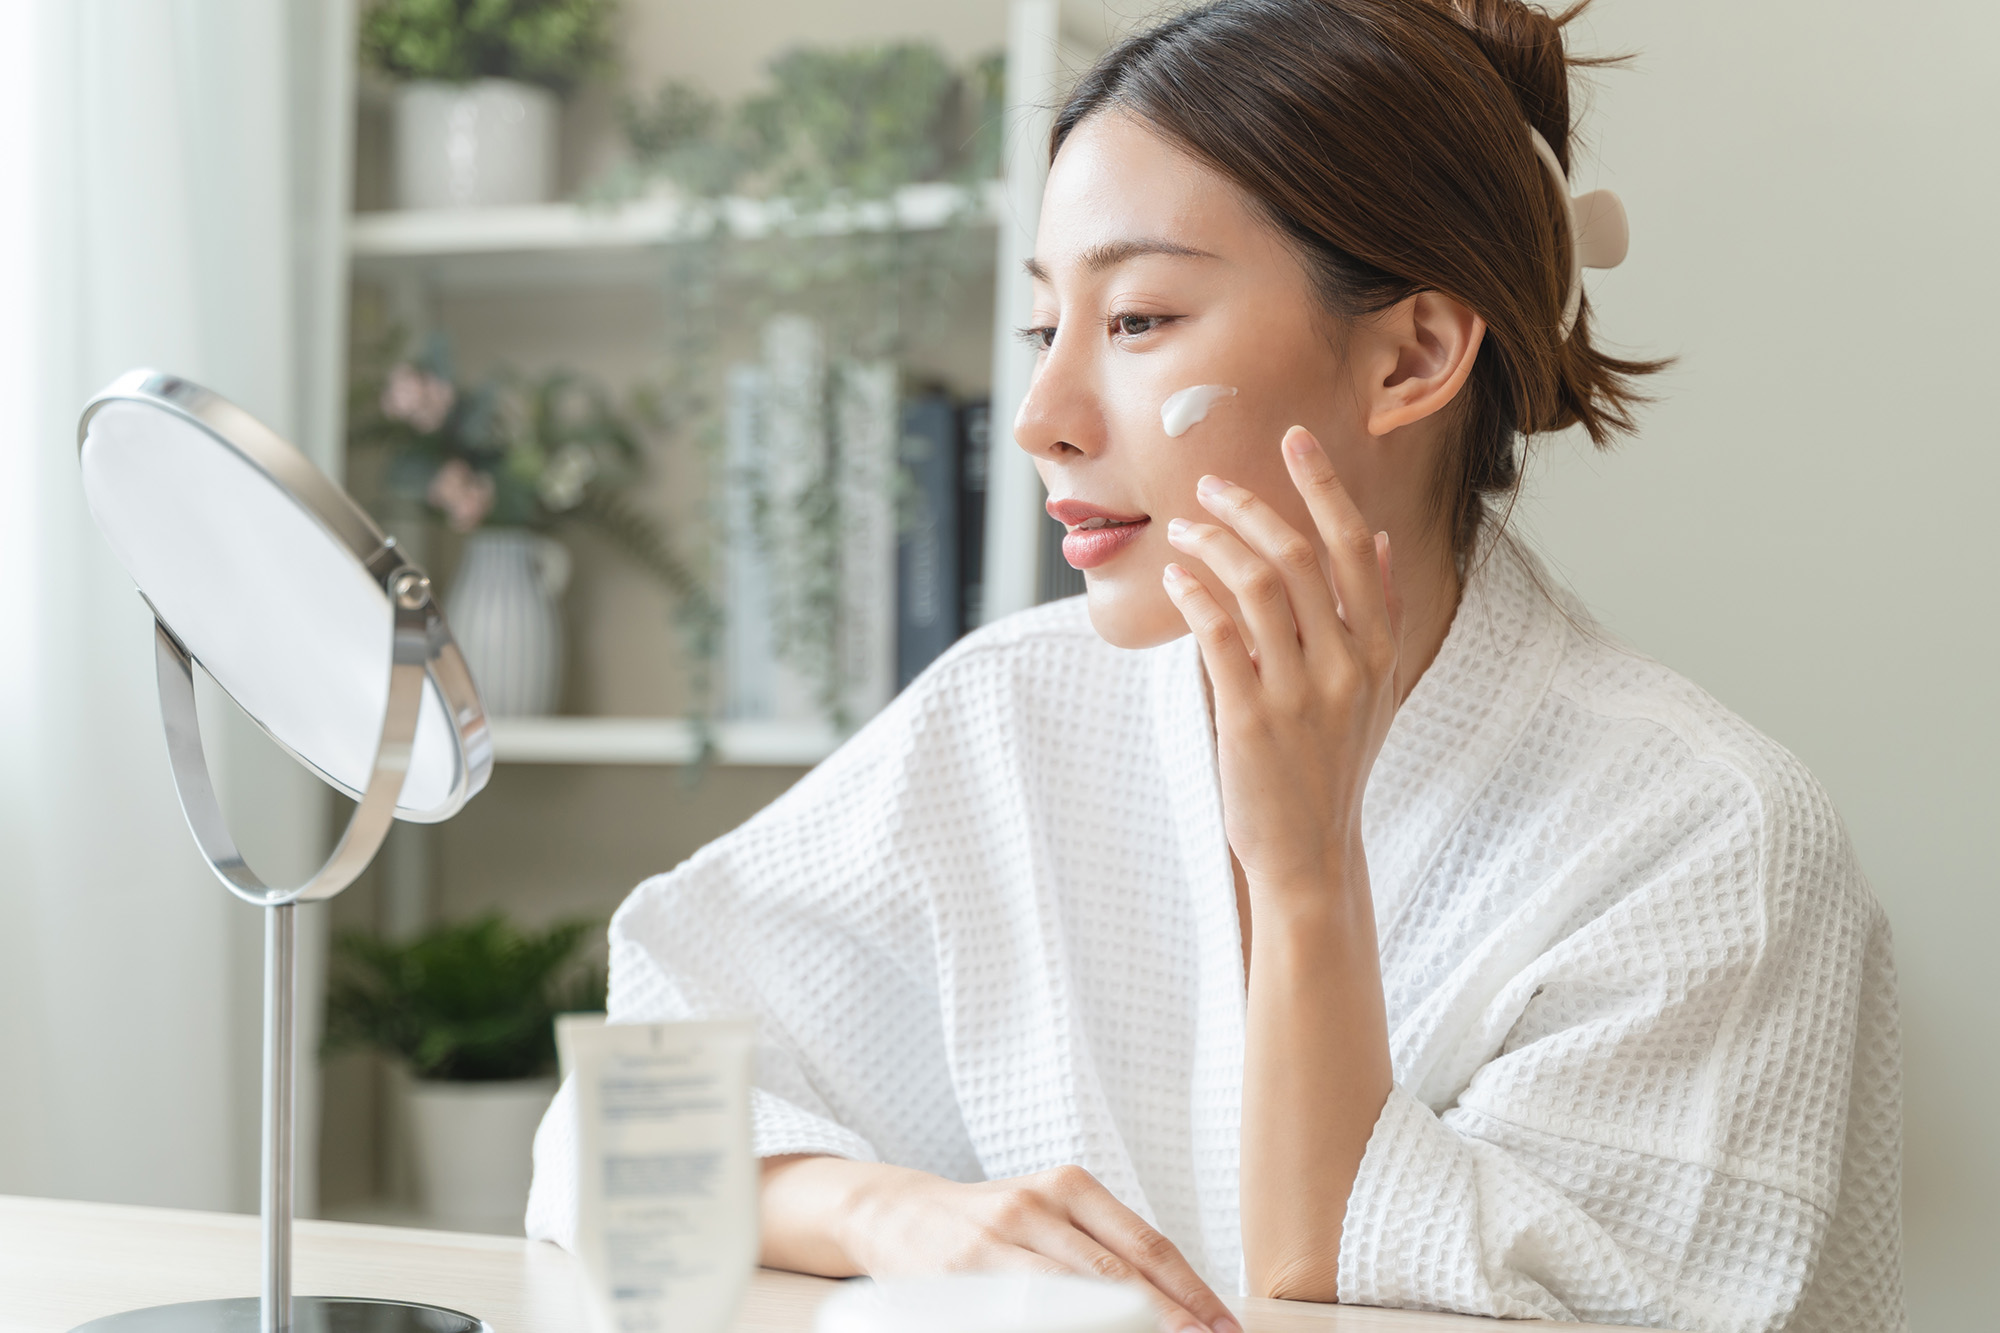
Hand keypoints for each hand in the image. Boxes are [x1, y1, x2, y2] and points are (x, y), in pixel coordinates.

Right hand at [761, 1157, 1239, 1332]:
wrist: (895, 1212)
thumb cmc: (989, 1222)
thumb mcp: (1048, 1212)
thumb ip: (1102, 1246)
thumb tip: (1174, 1303)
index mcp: (1069, 1185)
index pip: (1147, 1244)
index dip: (1191, 1292)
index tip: (1224, 1329)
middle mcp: (1035, 1204)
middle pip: (1117, 1275)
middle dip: (1169, 1320)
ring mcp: (995, 1240)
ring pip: (1073, 1297)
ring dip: (1122, 1328)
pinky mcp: (961, 1275)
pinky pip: (1022, 1314)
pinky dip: (1060, 1329)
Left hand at [1161, 426, 1403, 892]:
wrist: (1312, 853)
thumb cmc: (1332, 764)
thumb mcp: (1373, 689)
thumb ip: (1375, 613)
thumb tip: (1377, 541)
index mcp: (1378, 648)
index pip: (1354, 545)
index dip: (1323, 486)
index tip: (1293, 440)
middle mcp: (1347, 664)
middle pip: (1299, 555)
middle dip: (1251, 506)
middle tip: (1210, 483)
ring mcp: (1301, 692)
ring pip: (1256, 586)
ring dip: (1212, 544)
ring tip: (1181, 528)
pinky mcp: (1253, 719)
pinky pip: (1218, 636)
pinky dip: (1194, 595)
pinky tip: (1174, 578)